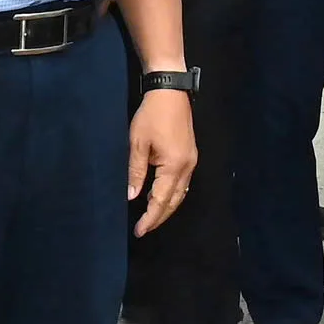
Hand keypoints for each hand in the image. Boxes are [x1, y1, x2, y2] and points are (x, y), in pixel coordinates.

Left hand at [128, 89, 196, 235]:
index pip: (160, 200)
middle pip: (174, 201)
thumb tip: (132, 196)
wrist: (170, 92)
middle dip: (159, 217)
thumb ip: (136, 172)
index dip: (150, 218)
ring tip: (151, 217)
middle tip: (143, 229)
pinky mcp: (191, 156)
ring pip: (181, 193)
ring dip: (167, 207)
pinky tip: (162, 197)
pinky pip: (183, 183)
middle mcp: (187, 167)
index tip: (139, 231)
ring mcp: (191, 162)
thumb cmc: (151, 116)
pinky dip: (173, 195)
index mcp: (173, 166)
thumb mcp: (137, 144)